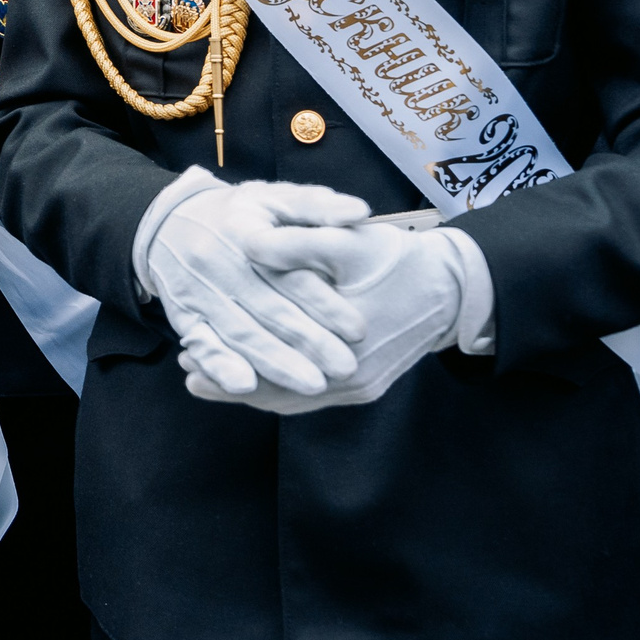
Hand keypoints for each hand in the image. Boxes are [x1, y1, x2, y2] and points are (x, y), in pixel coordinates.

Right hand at [134, 168, 371, 397]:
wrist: (166, 223)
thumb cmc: (235, 213)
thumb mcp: (271, 197)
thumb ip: (315, 206)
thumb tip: (360, 212)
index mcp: (243, 230)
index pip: (288, 272)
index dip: (324, 303)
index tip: (358, 330)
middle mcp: (216, 262)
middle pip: (267, 308)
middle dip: (309, 341)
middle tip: (346, 368)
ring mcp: (197, 291)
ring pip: (240, 332)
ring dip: (275, 363)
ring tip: (314, 384)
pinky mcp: (184, 315)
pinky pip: (202, 344)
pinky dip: (220, 366)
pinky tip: (244, 386)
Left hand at [187, 223, 491, 413]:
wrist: (452, 288)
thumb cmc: (397, 260)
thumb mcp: (346, 241)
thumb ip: (296, 243)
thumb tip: (246, 242)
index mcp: (344, 345)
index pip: (272, 363)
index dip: (227, 355)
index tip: (189, 346)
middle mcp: (351, 379)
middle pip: (277, 390)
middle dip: (229, 381)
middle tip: (187, 369)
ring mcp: (358, 388)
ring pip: (292, 398)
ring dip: (250, 387)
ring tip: (204, 375)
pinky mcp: (363, 386)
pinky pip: (310, 397)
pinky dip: (277, 388)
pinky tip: (251, 374)